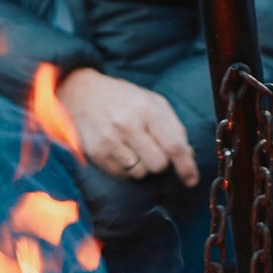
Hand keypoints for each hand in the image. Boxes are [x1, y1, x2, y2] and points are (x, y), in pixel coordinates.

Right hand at [57, 69, 198, 187]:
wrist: (80, 93)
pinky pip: (122, 175)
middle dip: (161, 163)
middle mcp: (128, 124)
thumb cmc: (122, 98)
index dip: (186, 166)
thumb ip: (172, 126)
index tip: (191, 179)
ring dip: (142, 166)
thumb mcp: (151, 102)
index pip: (174, 145)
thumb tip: (188, 155)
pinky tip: (120, 152)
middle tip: (152, 150)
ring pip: (141, 173)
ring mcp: (111, 140)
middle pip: (158, 164)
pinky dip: (126, 169)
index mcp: (147, 109)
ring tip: (133, 148)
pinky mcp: (97, 153)